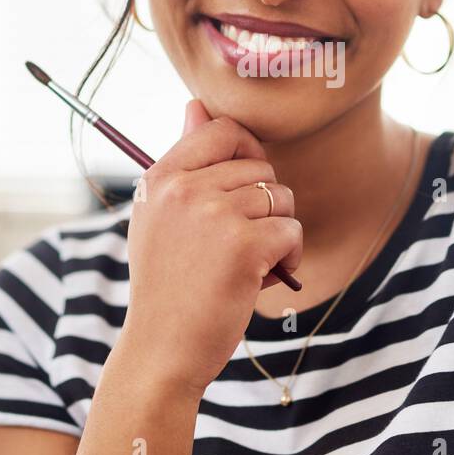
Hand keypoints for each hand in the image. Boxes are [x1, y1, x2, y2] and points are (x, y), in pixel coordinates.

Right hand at [120, 99, 301, 397]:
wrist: (161, 351)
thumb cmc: (168, 285)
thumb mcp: (161, 218)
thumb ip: (185, 162)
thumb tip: (197, 103)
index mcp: (161, 177)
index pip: (221, 129)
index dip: (246, 153)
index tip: (244, 188)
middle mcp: (185, 189)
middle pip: (260, 167)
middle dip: (265, 205)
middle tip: (239, 244)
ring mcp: (214, 215)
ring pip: (281, 198)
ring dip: (279, 231)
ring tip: (251, 263)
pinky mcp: (244, 245)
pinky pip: (292, 230)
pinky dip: (290, 256)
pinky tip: (264, 279)